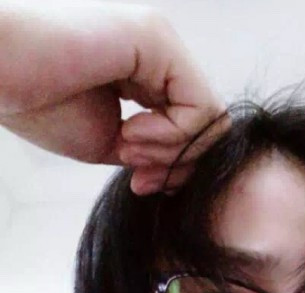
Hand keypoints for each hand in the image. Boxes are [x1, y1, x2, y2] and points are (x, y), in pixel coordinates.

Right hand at [0, 3, 226, 193]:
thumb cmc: (37, 104)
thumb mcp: (110, 141)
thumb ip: (153, 149)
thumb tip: (189, 164)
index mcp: (144, 70)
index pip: (190, 126)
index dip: (174, 164)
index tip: (138, 181)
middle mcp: (158, 51)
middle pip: (206, 124)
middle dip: (177, 162)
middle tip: (138, 176)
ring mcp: (159, 41)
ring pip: (209, 117)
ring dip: (172, 150)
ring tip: (127, 147)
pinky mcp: (156, 40)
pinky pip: (199, 106)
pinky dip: (173, 135)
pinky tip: (132, 132)